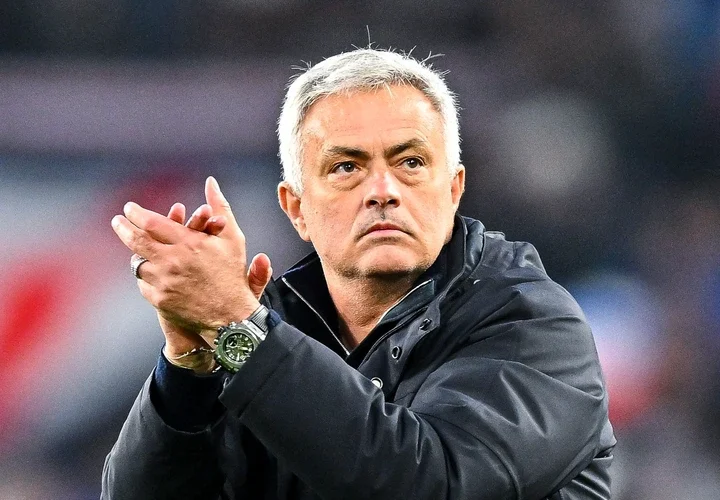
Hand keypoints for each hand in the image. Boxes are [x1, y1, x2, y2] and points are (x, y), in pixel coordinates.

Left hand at [112, 177, 272, 356]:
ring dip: (136, 255)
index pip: (152, 222)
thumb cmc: (232, 274)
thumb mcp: (232, 237)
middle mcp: (173, 261)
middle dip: (123, 228)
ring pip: (138, 263)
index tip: (129, 208)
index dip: (136, 213)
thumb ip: (220, 207)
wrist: (231, 315)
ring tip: (136, 249)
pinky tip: (150, 273)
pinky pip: (143, 284)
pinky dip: (146, 277)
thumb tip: (210, 182)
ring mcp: (165, 282)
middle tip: (117, 221)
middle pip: (137, 241)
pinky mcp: (160, 300)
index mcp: (189, 243)